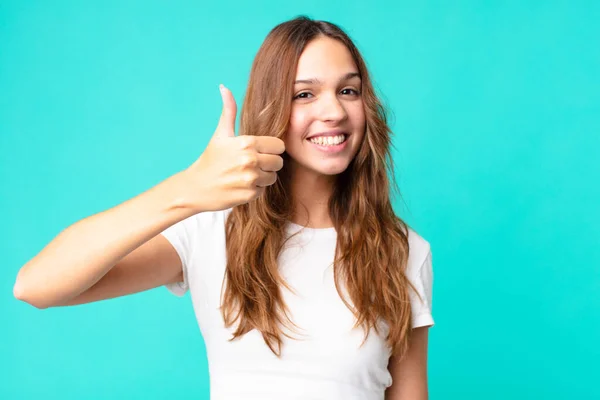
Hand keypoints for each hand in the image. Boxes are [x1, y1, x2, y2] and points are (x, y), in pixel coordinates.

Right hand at [182, 84, 285, 211]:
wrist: (195, 187)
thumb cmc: (210, 159)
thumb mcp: (220, 135)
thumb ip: (229, 111)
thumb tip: (224, 87)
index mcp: (246, 143)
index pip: (279, 145)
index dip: (271, 149)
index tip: (258, 151)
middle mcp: (250, 160)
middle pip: (278, 162)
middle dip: (268, 163)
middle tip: (252, 164)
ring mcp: (250, 179)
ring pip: (272, 177)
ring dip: (262, 177)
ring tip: (245, 175)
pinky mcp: (249, 195)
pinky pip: (263, 190)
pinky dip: (255, 190)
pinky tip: (241, 186)